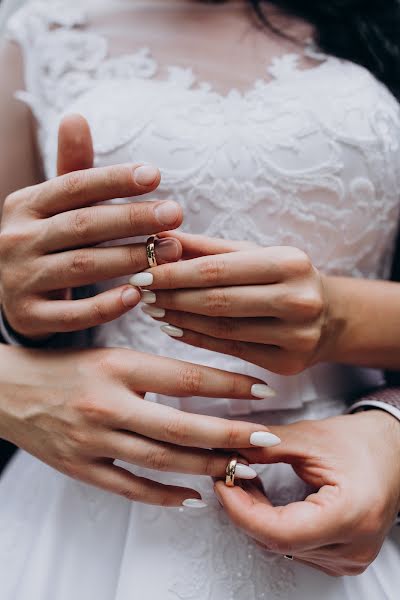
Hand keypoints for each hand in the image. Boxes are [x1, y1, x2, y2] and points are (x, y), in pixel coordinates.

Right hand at [0, 115, 182, 339]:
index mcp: (25, 205)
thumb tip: (76, 117)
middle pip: (82, 225)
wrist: (14, 294)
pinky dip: (106, 306)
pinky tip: (137, 295)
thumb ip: (72, 170)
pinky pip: (72, 314)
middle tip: (176, 214)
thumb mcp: (54, 205)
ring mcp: (19, 280)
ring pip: (82, 267)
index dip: (114, 180)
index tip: (156, 175)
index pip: (73, 186)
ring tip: (172, 252)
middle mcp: (16, 239)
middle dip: (133, 219)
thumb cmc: (48, 241)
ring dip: (130, 259)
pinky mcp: (29, 315)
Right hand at [0, 343, 278, 505]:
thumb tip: (204, 387)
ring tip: (241, 469)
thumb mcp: (111, 355)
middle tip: (266, 440)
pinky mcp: (81, 468)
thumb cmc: (65, 368)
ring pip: (161, 460)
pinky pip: (130, 488)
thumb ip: (153, 371)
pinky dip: (164, 496)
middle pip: (180, 426)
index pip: (186, 377)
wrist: (9, 390)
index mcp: (118, 366)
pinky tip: (193, 498)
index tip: (263, 391)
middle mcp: (108, 403)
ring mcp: (93, 439)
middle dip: (229, 435)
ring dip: (206, 467)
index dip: (229, 385)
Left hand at [134, 232, 327, 375]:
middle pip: (218, 301)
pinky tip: (173, 328)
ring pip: (223, 329)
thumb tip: (160, 241)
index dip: (175, 273)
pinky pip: (231, 350)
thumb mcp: (254, 254)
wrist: (331, 316)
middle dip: (173, 297)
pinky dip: (197, 339)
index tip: (141, 273)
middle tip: (141, 294)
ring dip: (181, 319)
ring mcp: (297, 336)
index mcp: (289, 263)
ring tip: (153, 309)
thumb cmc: (283, 277)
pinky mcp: (289, 363)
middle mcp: (298, 299)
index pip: (218, 270)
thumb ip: (208, 249)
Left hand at [215, 411, 399, 575]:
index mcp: (350, 514)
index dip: (241, 510)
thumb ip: (264, 448)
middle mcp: (352, 547)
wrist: (392, 451)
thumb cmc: (361, 443)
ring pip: (281, 546)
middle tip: (227, 474)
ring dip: (254, 515)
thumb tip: (225, 453)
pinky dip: (271, 523)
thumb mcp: (309, 438)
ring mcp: (348, 558)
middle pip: (277, 540)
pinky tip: (263, 498)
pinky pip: (293, 546)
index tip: (222, 483)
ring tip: (245, 481)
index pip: (279, 532)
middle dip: (243, 508)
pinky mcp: (341, 557)